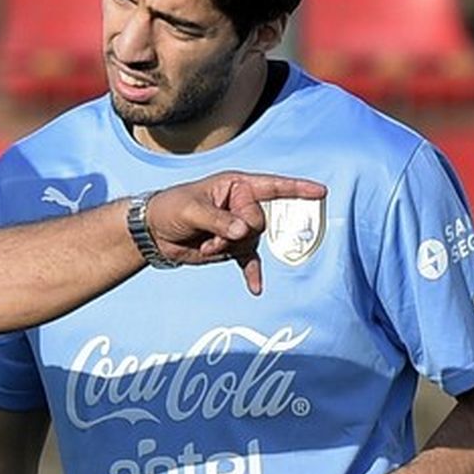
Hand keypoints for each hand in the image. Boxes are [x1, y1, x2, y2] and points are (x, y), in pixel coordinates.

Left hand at [148, 173, 327, 292]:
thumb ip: (219, 220)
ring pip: (250, 243)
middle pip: (259, 222)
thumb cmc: (169, 209)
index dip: (297, 188)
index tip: (320, 192)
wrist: (152, 232)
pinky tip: (256, 288)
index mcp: (234, 186)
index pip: (271, 186)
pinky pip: (249, 262)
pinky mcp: (232, 248)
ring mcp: (238, 228)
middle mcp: (241, 205)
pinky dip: (252, 274)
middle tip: (210, 235)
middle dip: (235, 233)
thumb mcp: (190, 210)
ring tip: (205, 245)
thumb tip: (244, 232)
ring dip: (227, 249)